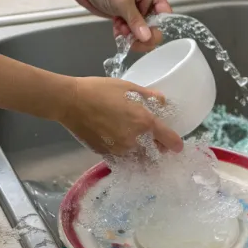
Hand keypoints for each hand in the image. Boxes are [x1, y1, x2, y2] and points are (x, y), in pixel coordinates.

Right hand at [58, 77, 183, 155]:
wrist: (70, 102)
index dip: (176, 144)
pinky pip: (123, 160)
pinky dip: (128, 157)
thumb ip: (149, 96)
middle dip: (160, 150)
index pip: (169, 140)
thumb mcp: (129, 87)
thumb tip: (162, 101)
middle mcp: (135, 141)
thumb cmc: (100, 90)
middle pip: (156, 154)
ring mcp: (120, 150)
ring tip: (142, 149)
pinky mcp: (106, 155)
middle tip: (158, 144)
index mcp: (144, 123)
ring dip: (144, 156)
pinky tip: (125, 149)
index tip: (178, 146)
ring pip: (140, 160)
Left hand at [70, 0, 171, 52]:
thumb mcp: (122, 2)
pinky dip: (123, 35)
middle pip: (153, 26)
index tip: (148, 34)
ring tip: (120, 30)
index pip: (164, 14)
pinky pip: (129, 32)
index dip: (158, 26)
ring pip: (141, 32)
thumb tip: (147, 37)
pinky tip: (116, 30)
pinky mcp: (123, 17)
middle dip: (142, 34)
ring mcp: (134, 11)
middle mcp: (145, 2)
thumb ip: (136, 21)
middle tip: (133, 40)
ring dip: (131, 36)